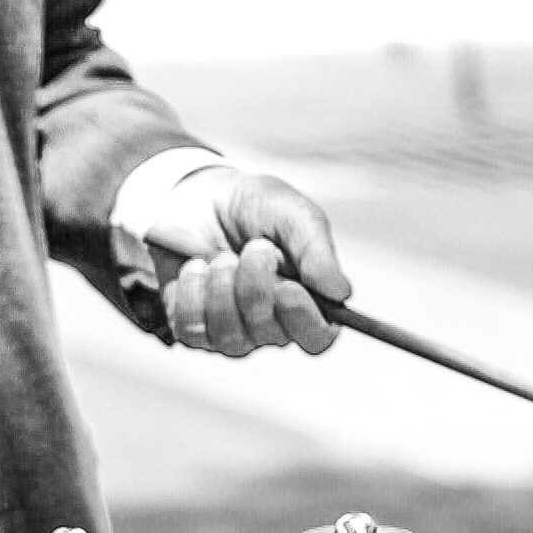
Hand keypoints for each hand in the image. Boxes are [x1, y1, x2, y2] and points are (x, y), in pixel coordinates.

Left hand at [146, 167, 349, 359]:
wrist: (199, 195)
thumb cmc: (254, 207)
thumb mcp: (292, 214)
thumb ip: (316, 251)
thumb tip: (340, 291)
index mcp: (305, 300)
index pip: (316, 336)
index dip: (304, 320)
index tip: (288, 288)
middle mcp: (270, 323)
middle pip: (270, 334)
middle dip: (256, 289)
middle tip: (253, 247)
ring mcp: (230, 329)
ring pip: (230, 338)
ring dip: (223, 291)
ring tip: (221, 256)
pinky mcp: (192, 326)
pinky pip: (192, 331)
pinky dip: (192, 296)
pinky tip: (196, 268)